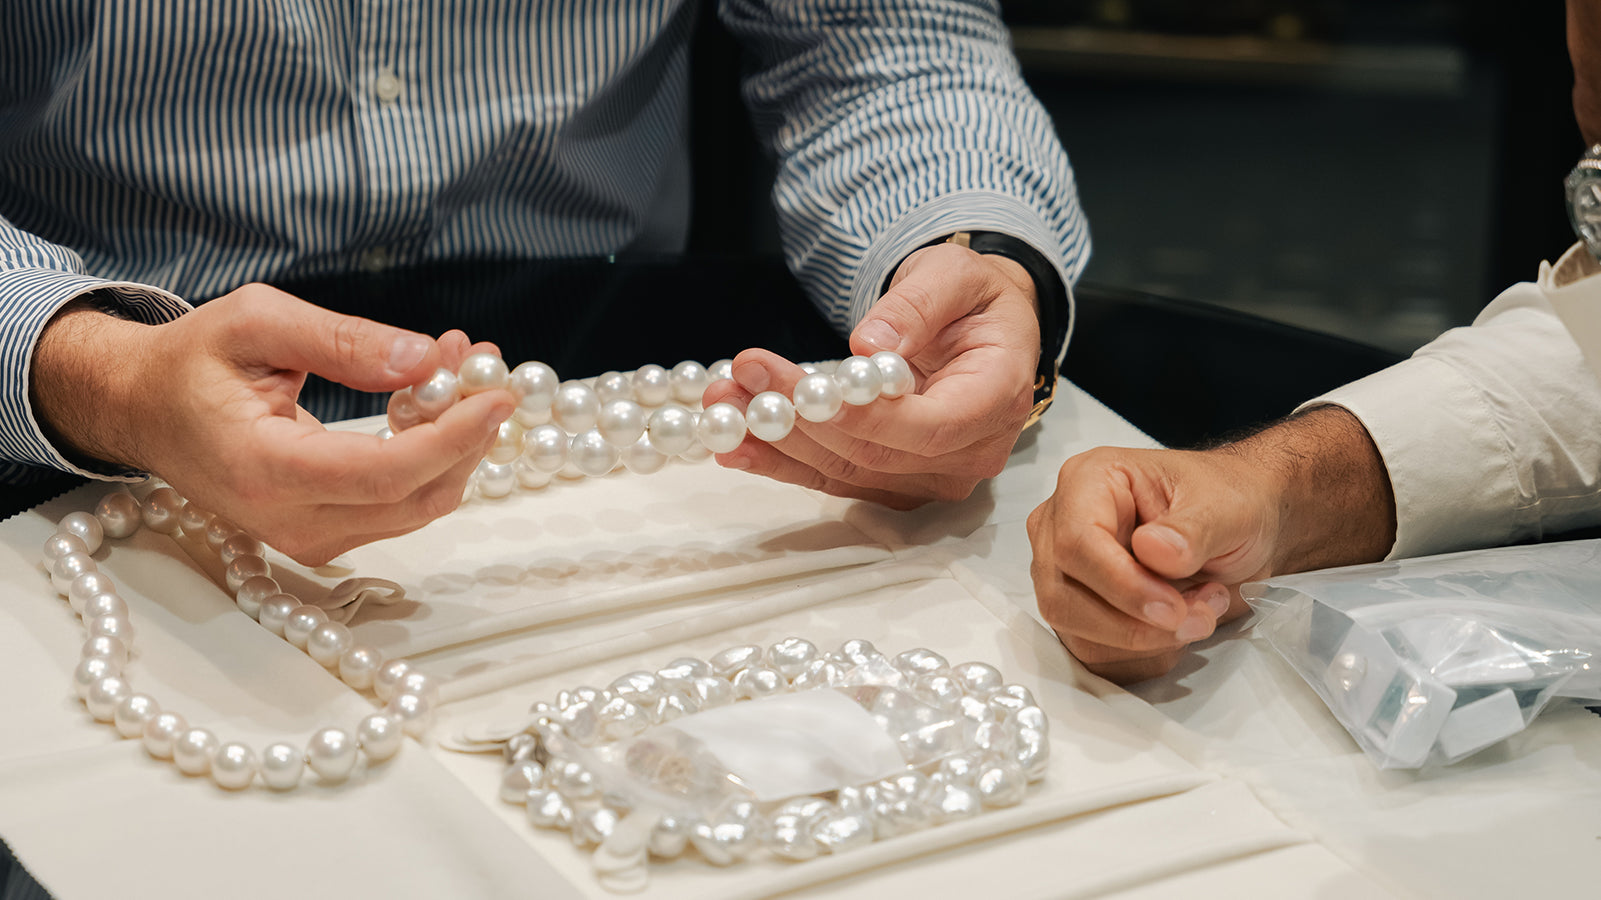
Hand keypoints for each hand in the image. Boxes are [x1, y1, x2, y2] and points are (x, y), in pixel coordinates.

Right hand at [32, 284, 514, 564]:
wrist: (141, 409)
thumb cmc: (191, 362)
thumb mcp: (257, 322)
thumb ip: (342, 342)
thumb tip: (424, 359)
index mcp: (263, 469)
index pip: (384, 474)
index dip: (452, 437)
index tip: (496, 394)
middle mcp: (287, 520)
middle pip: (414, 498)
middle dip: (466, 433)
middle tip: (481, 364)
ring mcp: (305, 538)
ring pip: (416, 507)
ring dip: (453, 442)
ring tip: (456, 369)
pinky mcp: (322, 535)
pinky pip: (398, 506)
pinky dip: (430, 457)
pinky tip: (428, 402)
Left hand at [703, 242, 1039, 506]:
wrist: (982, 328)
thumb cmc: (973, 299)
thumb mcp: (954, 275)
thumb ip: (917, 306)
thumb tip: (869, 344)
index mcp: (997, 399)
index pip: (926, 428)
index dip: (858, 416)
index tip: (797, 387)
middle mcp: (970, 454)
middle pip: (875, 455)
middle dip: (800, 420)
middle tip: (741, 378)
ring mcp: (933, 477)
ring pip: (847, 472)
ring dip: (779, 443)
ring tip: (725, 401)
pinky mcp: (898, 483)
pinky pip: (837, 480)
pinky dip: (784, 464)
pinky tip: (736, 447)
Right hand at [1026, 408, 1396, 683]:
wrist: (1253, 521)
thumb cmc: (1238, 499)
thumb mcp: (1228, 505)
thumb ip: (1193, 529)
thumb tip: (1155, 551)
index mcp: (1087, 482)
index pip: (1078, 548)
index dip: (1125, 588)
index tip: (1179, 609)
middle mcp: (1061, 522)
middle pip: (1065, 593)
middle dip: (1135, 618)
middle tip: (1199, 617)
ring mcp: (1064, 565)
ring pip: (1071, 626)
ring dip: (1138, 637)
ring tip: (1197, 612)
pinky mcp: (1079, 603)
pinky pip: (1087, 647)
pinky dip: (1134, 652)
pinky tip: (1177, 630)